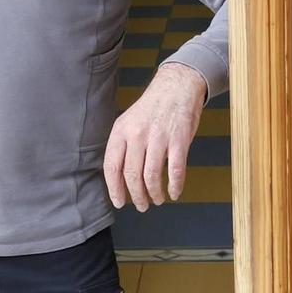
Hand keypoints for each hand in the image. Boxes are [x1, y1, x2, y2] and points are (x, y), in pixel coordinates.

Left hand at [104, 62, 207, 212]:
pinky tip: (174, 192)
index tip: (119, 202)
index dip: (115, 189)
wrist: (177, 86)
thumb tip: (120, 177)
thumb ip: (123, 145)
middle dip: (137, 196)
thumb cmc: (153, 107)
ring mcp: (158, 137)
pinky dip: (175, 186)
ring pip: (152, 176)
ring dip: (155, 193)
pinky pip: (175, 170)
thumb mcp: (129, 121)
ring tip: (158, 199)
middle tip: (142, 205)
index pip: (112, 166)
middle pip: (132, 175)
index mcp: (121, 131)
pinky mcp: (179, 140)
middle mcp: (137, 135)